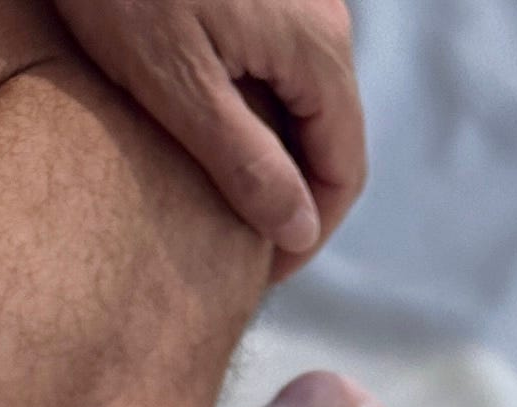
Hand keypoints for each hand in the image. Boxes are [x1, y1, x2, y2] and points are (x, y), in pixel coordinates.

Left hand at [49, 0, 366, 259]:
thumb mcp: (174, 83)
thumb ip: (245, 164)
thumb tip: (297, 232)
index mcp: (317, 48)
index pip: (342, 170)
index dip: (307, 233)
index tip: (260, 271)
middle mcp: (321, 12)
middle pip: (327, 131)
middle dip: (288, 190)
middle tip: (232, 239)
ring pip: (298, 93)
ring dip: (268, 145)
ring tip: (211, 183)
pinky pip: (271, 54)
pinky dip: (249, 96)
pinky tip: (198, 113)